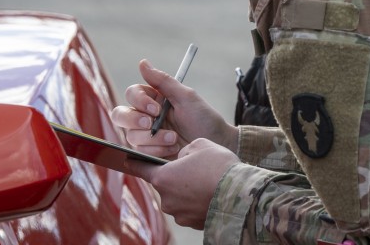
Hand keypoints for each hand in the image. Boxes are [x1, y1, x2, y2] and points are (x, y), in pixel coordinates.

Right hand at [110, 59, 235, 158]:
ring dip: (153, 139)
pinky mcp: (149, 154)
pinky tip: (173, 150)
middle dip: (134, 120)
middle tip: (151, 125)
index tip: (156, 108)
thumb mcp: (187, 97)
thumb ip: (163, 81)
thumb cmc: (204, 119)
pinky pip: (140, 153)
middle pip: (121, 115)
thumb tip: (142, 62)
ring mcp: (146, 137)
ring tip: (174, 139)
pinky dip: (156, 151)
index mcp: (153, 99)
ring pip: (131, 136)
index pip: (132, 94)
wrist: (217, 145)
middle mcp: (145, 117)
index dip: (139, 101)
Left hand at [124, 138, 239, 229]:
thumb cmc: (220, 167)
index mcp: (163, 178)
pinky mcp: (193, 224)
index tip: (127, 161)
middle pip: (165, 184)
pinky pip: (190, 209)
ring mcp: (180, 215)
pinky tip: (211, 194)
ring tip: (207, 182)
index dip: (134, 163)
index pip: (141, 169)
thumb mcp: (200, 145)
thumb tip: (183, 160)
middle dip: (176, 176)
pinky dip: (197, 202)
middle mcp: (167, 199)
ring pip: (179, 197)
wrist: (242, 195)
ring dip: (187, 190)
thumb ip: (184, 151)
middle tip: (195, 169)